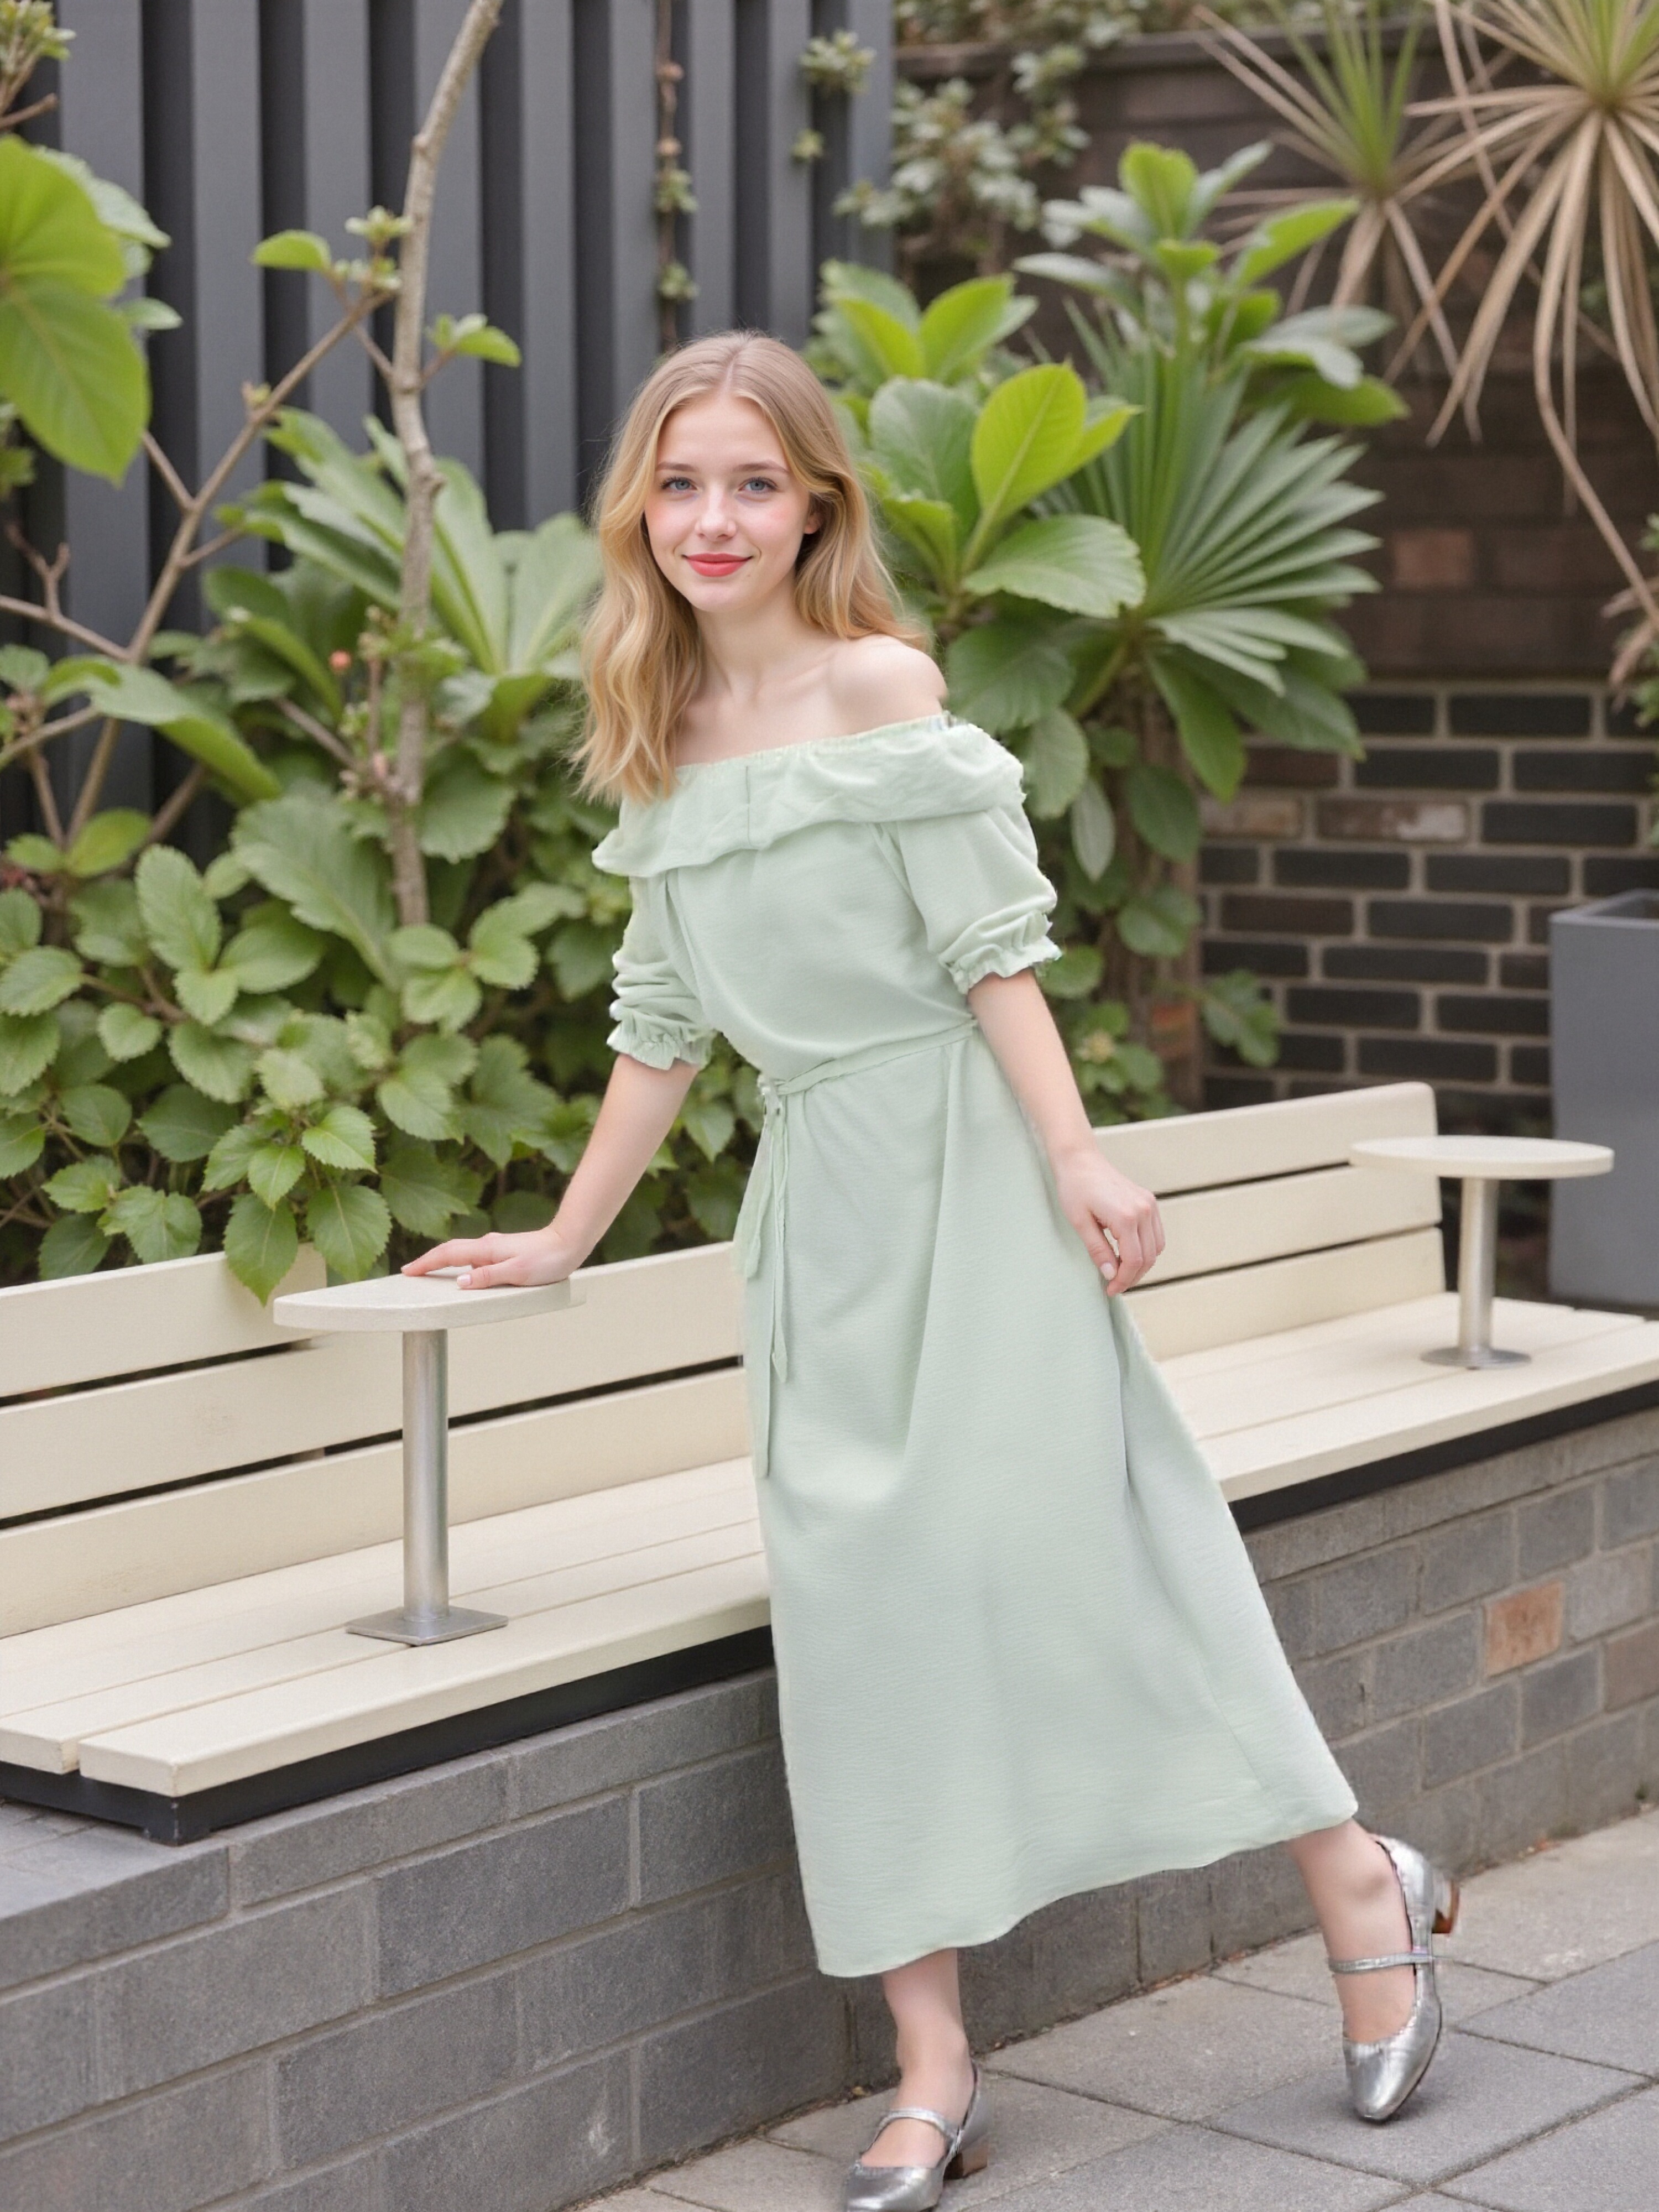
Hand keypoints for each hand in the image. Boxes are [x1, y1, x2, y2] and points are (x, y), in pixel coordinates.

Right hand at [401, 1228, 578, 1290]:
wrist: (569, 1243)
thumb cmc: (547, 1260)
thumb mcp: (517, 1273)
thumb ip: (488, 1277)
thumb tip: (459, 1282)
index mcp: (487, 1249)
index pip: (448, 1255)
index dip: (426, 1262)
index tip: (408, 1271)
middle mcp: (488, 1246)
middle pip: (451, 1251)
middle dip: (430, 1261)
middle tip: (411, 1272)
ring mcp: (497, 1248)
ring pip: (464, 1255)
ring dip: (445, 1262)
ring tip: (431, 1275)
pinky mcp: (505, 1252)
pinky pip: (477, 1259)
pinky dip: (463, 1265)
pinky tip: (466, 1275)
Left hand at [1051, 1148, 1164, 1294]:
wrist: (1080, 1160)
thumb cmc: (1074, 1189)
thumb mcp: (1080, 1223)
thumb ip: (1098, 1250)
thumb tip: (1111, 1275)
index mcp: (1126, 1216)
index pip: (1134, 1260)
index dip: (1123, 1280)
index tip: (1110, 1290)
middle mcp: (1144, 1210)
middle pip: (1148, 1257)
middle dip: (1132, 1276)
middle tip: (1114, 1286)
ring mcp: (1149, 1204)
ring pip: (1156, 1248)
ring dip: (1142, 1264)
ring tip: (1121, 1272)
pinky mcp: (1149, 1202)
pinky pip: (1156, 1234)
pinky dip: (1147, 1249)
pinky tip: (1128, 1254)